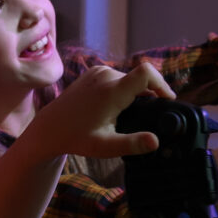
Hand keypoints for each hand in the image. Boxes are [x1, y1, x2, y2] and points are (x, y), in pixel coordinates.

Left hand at [24, 61, 173, 159]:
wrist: (50, 127)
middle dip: (150, 94)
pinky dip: (125, 88)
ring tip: (133, 114)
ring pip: (130, 77)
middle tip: (150, 116)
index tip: (167, 100)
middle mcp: (106, 75)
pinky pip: (118, 76)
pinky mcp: (94, 71)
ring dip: (136, 92)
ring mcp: (98, 71)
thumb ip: (132, 144)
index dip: (162, 84)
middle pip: (140, 79)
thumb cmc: (77, 138)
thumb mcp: (105, 147)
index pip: (146, 73)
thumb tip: (155, 142)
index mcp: (111, 91)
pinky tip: (119, 107)